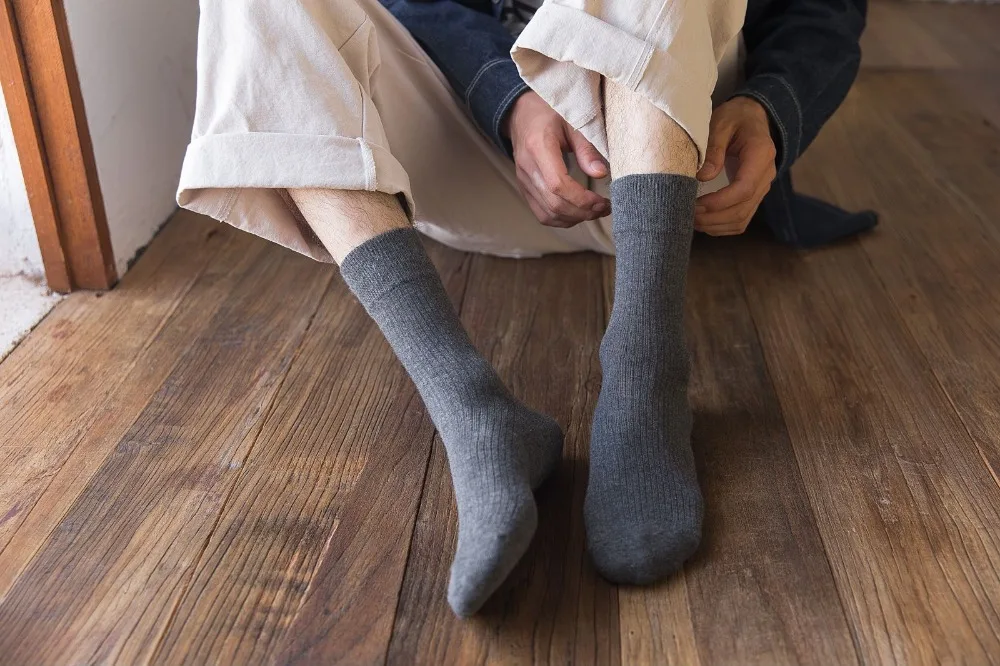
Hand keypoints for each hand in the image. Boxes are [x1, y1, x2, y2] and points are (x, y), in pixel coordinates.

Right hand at [504, 91, 609, 226]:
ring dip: (574, 218)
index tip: (602, 201)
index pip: (558, 185)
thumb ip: (586, 148)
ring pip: (548, 214)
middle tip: (604, 208)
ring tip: (594, 211)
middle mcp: (527, 168)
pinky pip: (541, 214)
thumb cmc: (548, 113)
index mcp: (538, 148)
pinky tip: (577, 213)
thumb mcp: (572, 122)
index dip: (581, 200)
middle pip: (554, 204)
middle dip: (583, 212)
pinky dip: (561, 220)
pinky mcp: (525, 189)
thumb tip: (601, 173)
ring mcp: (523, 181)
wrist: (521, 114)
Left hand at [695, 97, 776, 235]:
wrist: (752, 117)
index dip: (719, 202)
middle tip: (686, 215)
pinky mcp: (754, 195)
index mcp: (760, 154)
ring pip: (742, 218)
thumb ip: (713, 148)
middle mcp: (765, 174)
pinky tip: (703, 222)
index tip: (696, 205)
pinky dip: (722, 226)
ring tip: (691, 221)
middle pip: (742, 209)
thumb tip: (702, 177)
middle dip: (713, 217)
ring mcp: (762, 187)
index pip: (744, 188)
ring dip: (715, 225)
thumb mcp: (721, 123)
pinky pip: (741, 219)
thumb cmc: (735, 117)